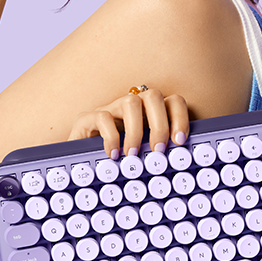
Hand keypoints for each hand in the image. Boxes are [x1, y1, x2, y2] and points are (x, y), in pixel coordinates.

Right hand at [67, 87, 189, 159]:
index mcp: (148, 114)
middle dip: (160, 124)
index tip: (179, 141)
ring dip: (136, 130)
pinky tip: (114, 155)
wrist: (79, 164)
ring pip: (130, 102)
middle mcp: (130, 107)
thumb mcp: (142, 159)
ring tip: (133, 154)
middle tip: (158, 151)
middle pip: (153, 96)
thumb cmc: (116, 164)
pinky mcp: (87, 119)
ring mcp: (109, 110)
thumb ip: (159, 155)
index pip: (172, 101)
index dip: (180, 117)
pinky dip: (111, 137)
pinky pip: (102, 117)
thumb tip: (182, 164)